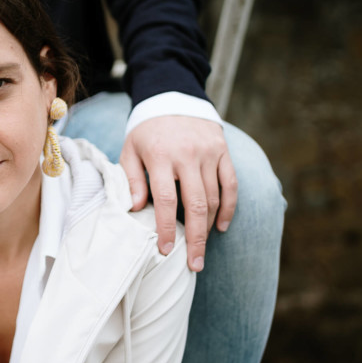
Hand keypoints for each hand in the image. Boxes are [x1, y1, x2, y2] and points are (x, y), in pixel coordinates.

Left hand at [120, 116, 236, 271]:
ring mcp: (209, 153)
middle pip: (196, 205)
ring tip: (201, 249)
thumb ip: (131, 178)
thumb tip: (135, 208)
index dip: (166, 228)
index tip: (165, 251)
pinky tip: (221, 227)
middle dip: (195, 239)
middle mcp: (188, 155)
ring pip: (214, 198)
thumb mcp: (130, 149)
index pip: (165, 199)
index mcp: (160, 156)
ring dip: (209, 227)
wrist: (173, 97)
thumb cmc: (147, 131)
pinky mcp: (223, 151)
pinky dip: (229, 208)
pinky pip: (231, 184)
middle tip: (194, 265)